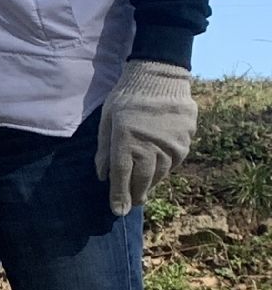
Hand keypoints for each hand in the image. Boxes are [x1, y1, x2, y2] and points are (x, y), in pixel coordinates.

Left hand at [96, 61, 196, 215]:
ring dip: (151, 181)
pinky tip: (159, 166)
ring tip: (144, 187)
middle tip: (133, 203)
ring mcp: (171, 145)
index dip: (119, 197)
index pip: (121, 177)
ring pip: (161, 173)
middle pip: (143, 180)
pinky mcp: (186, 140)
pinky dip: (165, 167)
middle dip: (136, 194)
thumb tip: (102, 176)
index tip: (118, 212)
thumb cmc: (126, 98)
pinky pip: (175, 161)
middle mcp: (150, 147)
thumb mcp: (107, 122)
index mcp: (126, 142)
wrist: (160, 77)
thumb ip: (104, 150)